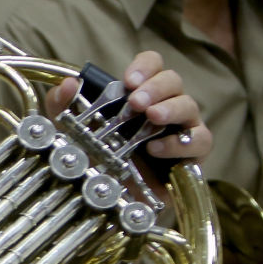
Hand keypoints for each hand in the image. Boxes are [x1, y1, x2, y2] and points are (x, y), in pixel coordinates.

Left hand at [45, 50, 211, 160]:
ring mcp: (181, 129)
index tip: (128, 79)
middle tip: (136, 101)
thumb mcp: (71, 130)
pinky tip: (156, 148)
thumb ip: (63, 105)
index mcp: (140, 93)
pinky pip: (199, 141)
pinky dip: (179, 143)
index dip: (145, 66)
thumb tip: (68, 84)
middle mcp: (164, 106)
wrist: (113, 199)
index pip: (153, 64)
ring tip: (152, 117)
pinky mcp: (191, 156)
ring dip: (170, 108)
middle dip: (155, 87)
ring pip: (189, 106)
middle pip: (173, 80)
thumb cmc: (99, 158)